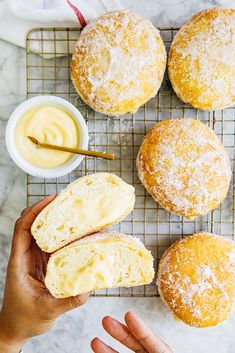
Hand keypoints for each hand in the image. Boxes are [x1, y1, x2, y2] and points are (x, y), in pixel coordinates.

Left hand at [0, 195, 89, 352]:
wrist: (18, 327)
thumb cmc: (24, 318)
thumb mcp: (46, 311)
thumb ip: (67, 301)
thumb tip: (87, 289)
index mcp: (20, 261)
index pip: (23, 229)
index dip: (35, 211)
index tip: (51, 200)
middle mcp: (27, 255)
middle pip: (34, 224)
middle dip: (49, 210)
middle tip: (68, 201)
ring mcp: (37, 258)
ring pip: (45, 233)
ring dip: (59, 222)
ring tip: (77, 214)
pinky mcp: (46, 263)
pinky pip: (55, 245)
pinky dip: (66, 237)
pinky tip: (80, 234)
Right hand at [91, 311, 172, 352]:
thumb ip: (158, 349)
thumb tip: (135, 321)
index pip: (152, 341)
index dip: (140, 328)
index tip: (128, 314)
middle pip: (136, 344)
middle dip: (120, 332)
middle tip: (105, 320)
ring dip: (108, 350)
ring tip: (94, 341)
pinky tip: (99, 349)